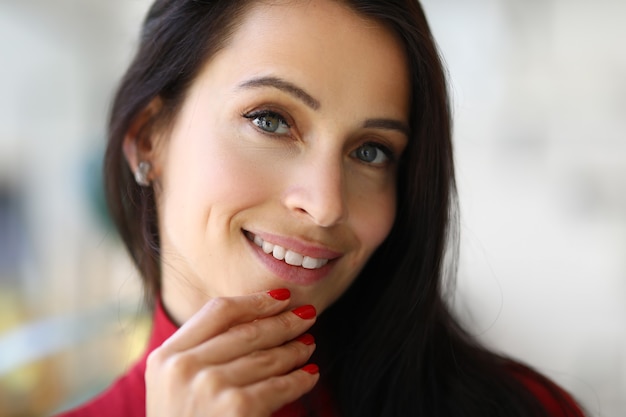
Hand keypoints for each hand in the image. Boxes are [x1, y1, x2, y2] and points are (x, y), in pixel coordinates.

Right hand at [145, 289, 318, 416]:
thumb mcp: (174, 385)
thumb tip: (256, 319)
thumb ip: (200, 352)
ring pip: (266, 358)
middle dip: (283, 321)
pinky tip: (310, 375)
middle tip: (307, 314)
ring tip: (308, 344)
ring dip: (294, 349)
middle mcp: (185, 367)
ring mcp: (210, 387)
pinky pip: (279, 386)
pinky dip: (299, 380)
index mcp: (167, 356)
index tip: (281, 297)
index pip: (218, 311)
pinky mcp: (237, 408)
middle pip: (247, 331)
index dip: (255, 301)